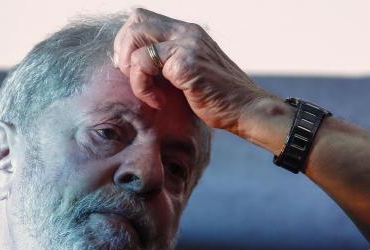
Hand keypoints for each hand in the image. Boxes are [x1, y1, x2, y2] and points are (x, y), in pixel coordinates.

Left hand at [114, 8, 274, 134]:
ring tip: (146, 91)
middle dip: (123, 49)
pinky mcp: (186, 63)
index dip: (129, 41)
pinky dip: (142, 86)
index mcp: (188, 33)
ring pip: (136, 38)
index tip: (131, 68)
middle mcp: (187, 32)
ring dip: (130, 69)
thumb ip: (170, 63)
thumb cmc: (219, 98)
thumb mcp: (191, 72)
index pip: (144, 19)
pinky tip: (158, 101)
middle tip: (130, 76)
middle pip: (136, 20)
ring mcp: (187, 45)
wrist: (246, 110)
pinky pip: (143, 64)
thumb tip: (136, 66)